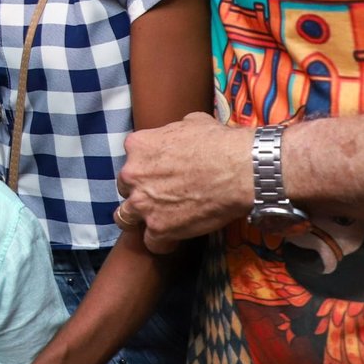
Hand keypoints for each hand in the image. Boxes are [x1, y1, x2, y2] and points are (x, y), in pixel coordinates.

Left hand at [116, 112, 254, 252]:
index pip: (131, 160)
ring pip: (124, 218)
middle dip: (139, 192)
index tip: (159, 174)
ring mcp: (142, 203)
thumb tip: (181, 132)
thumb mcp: (191, 122)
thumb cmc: (219, 143)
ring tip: (155, 222)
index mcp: (138, 146)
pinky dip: (162, 242)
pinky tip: (175, 239)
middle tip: (159, 197)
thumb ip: (174, 131)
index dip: (145, 169)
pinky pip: (151, 241)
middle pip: (125, 188)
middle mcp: (132, 174)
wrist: (239, 170)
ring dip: (138, 220)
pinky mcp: (158, 227)